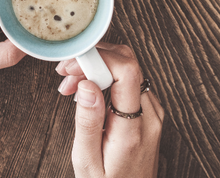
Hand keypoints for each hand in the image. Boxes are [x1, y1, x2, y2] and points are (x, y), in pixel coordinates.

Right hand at [56, 43, 163, 177]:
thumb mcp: (87, 162)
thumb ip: (88, 122)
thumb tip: (86, 85)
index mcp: (134, 129)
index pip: (126, 72)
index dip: (98, 58)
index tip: (74, 65)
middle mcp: (150, 115)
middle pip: (127, 63)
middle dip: (93, 60)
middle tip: (66, 75)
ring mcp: (153, 112)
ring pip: (127, 68)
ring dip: (97, 67)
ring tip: (72, 85)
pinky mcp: (149, 112)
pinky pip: (129, 81)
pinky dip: (106, 77)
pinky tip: (88, 90)